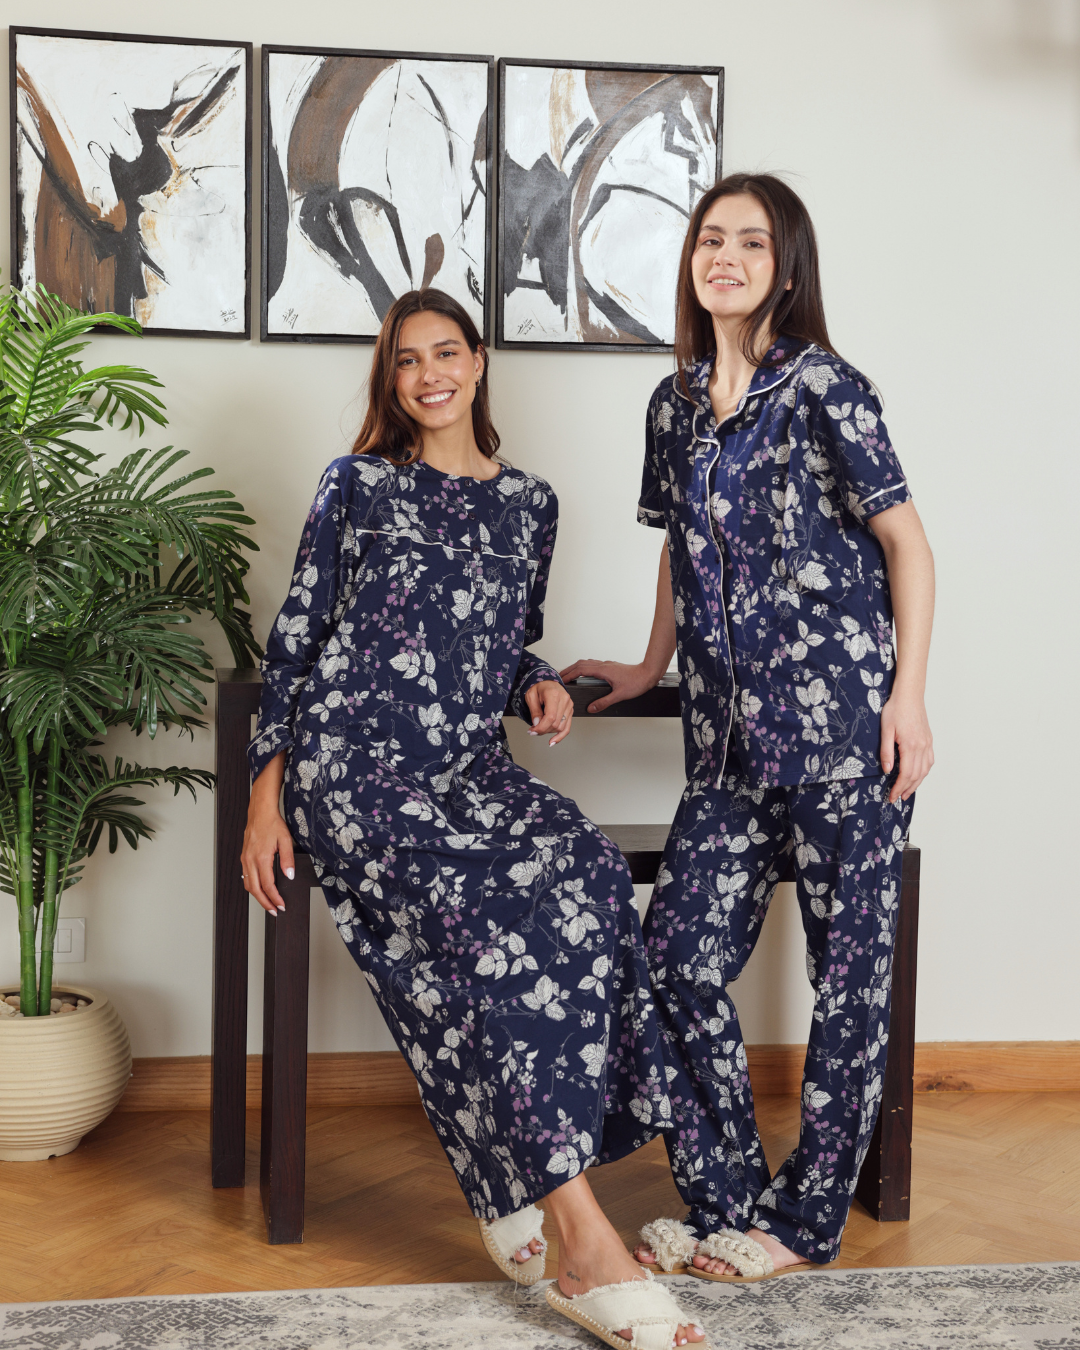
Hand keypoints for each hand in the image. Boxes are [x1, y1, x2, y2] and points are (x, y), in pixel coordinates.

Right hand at [241, 794, 295, 914]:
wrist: (260, 812)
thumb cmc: (272, 824)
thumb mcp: (286, 840)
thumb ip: (288, 859)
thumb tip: (289, 875)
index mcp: (261, 858)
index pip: (267, 885)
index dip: (274, 898)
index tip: (281, 906)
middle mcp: (250, 860)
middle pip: (255, 890)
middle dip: (265, 903)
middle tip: (274, 911)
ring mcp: (245, 859)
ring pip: (248, 885)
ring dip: (257, 896)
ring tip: (268, 903)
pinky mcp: (244, 857)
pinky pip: (246, 877)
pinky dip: (252, 887)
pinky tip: (260, 889)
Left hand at [524, 679, 573, 745]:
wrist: (548, 682)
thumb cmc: (539, 687)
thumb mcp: (531, 696)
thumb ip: (534, 711)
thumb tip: (537, 724)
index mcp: (554, 694)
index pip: (550, 717)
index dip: (541, 727)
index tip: (532, 731)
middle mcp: (564, 700)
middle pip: (556, 723)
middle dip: (543, 730)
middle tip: (532, 731)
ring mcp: (569, 705)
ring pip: (561, 727)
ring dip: (549, 732)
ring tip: (539, 730)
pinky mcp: (570, 711)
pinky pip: (567, 727)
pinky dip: (560, 736)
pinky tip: (553, 741)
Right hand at [558, 659, 659, 713]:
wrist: (648, 674)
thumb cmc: (637, 682)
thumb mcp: (619, 695)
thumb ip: (604, 702)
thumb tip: (592, 708)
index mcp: (603, 670)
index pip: (580, 670)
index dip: (569, 675)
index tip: (561, 680)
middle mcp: (604, 665)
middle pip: (580, 664)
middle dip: (568, 670)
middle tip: (559, 676)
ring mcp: (607, 665)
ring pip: (587, 663)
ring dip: (576, 668)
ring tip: (569, 675)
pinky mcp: (611, 667)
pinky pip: (593, 664)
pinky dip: (584, 668)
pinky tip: (585, 674)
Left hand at [880, 690, 933, 802]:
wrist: (909, 695)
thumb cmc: (895, 709)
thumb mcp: (885, 730)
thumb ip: (886, 751)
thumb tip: (886, 770)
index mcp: (910, 746)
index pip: (906, 774)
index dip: (899, 787)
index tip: (892, 796)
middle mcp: (922, 747)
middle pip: (916, 775)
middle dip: (906, 789)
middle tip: (897, 798)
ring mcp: (927, 743)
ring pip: (925, 770)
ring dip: (916, 783)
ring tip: (907, 791)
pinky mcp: (929, 740)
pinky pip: (929, 761)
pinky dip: (924, 771)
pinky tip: (918, 775)